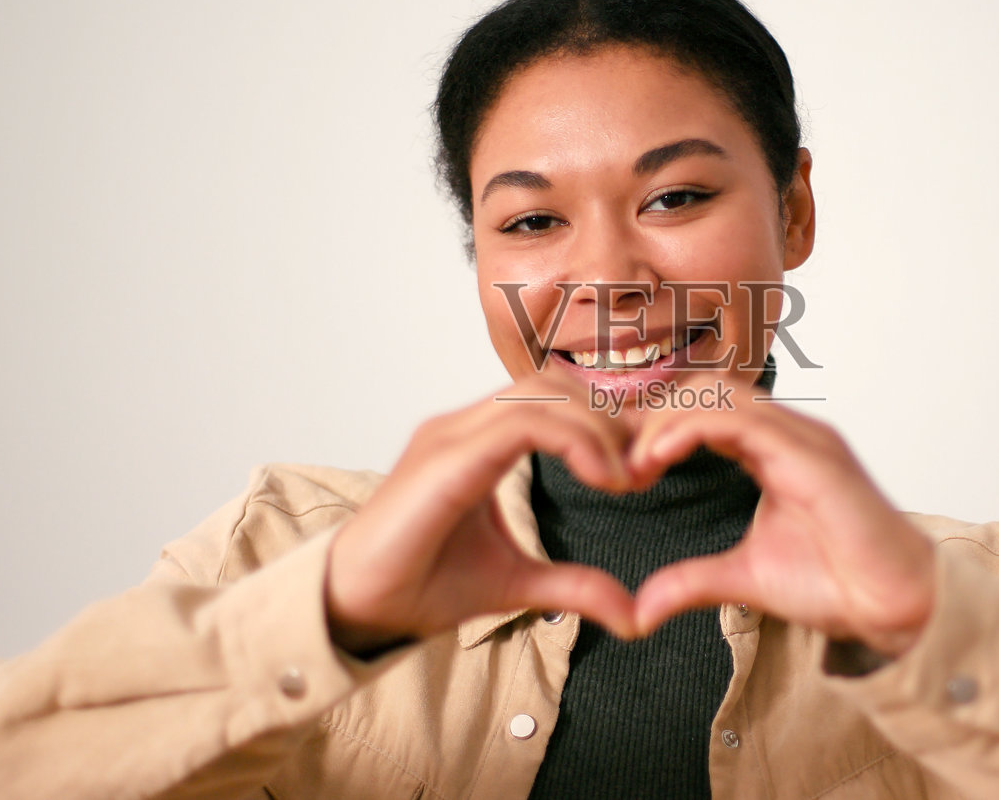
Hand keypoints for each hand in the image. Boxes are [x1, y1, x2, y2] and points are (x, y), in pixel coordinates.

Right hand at [325, 372, 639, 655]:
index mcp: (477, 441)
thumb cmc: (420, 584)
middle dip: (609, 419)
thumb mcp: (519, 583)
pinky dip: (573, 440)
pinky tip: (601, 478)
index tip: (639, 474)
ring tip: (624, 479)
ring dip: (597, 429)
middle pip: (553, 383)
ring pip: (542, 393)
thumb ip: (575, 585)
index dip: (604, 424)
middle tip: (642, 472)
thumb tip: (633, 614)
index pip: (551, 397)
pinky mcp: (445, 457)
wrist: (356, 607)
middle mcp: (463, 425)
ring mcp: (451, 434)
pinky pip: (521, 421)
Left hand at [627, 380, 936, 658]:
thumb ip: (692, 581)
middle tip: (620, 466)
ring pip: (718, 396)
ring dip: (665, 423)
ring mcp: (803, 437)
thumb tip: (641, 608)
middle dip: (653, 419)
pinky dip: (692, 429)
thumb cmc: (837, 584)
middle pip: (704, 390)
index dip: (656, 430)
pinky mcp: (812, 454)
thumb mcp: (743, 579)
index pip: (704, 411)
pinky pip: (741, 419)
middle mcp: (789, 432)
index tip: (622, 470)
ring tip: (635, 464)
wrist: (894, 605)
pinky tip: (660, 457)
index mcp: (774, 449)